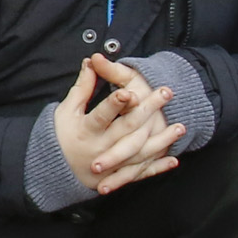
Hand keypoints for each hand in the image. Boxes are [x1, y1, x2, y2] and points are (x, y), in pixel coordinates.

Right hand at [53, 56, 184, 192]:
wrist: (57, 170)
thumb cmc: (62, 135)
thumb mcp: (67, 110)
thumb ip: (83, 87)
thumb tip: (91, 61)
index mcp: (86, 130)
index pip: (102, 116)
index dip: (116, 104)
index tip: (130, 93)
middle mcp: (100, 148)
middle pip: (127, 128)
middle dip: (148, 109)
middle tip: (165, 92)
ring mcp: (111, 165)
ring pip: (140, 152)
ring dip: (162, 140)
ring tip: (180, 127)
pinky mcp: (118, 175)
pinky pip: (141, 172)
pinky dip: (158, 167)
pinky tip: (174, 159)